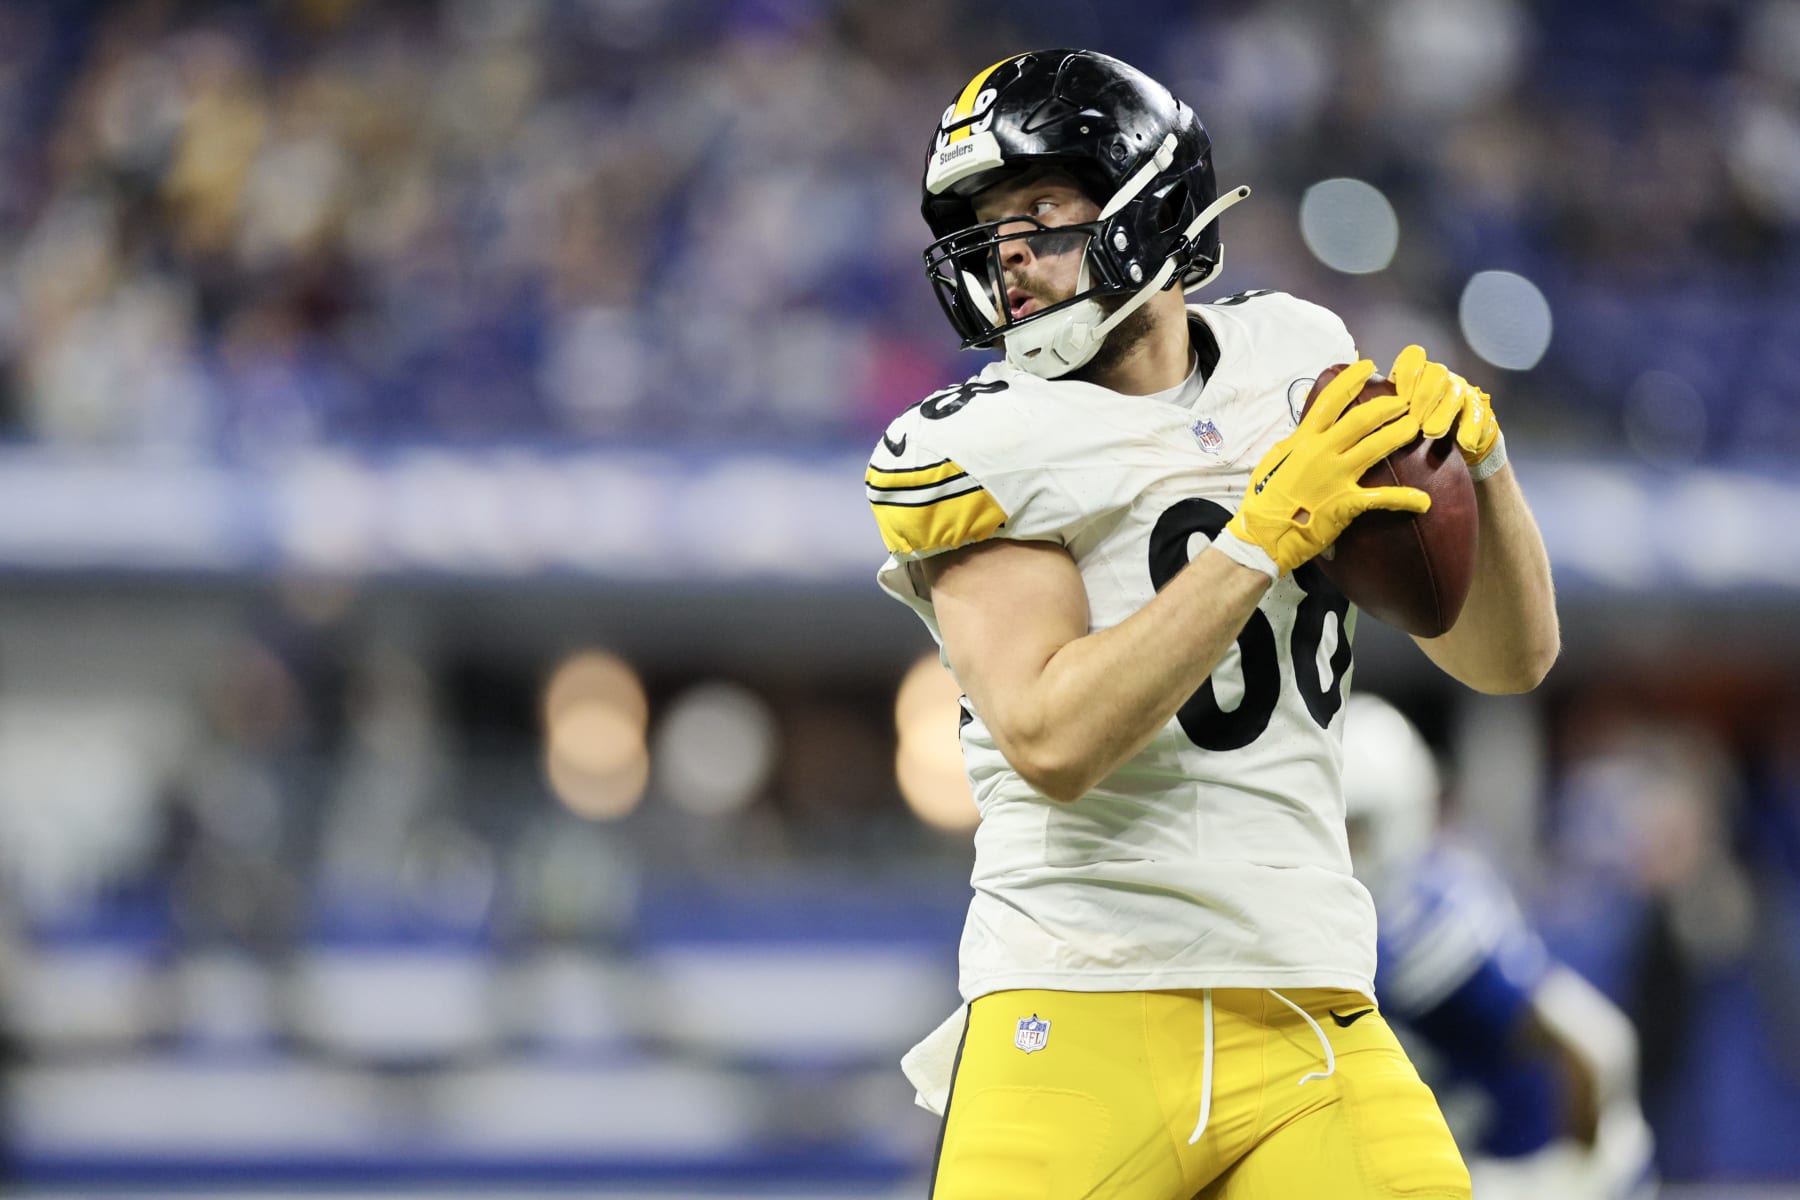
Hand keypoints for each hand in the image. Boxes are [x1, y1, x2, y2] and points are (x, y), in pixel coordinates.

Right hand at [1220, 360, 1429, 575]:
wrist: (1264, 535)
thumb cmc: (1264, 500)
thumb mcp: (1275, 461)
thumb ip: (1296, 444)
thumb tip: (1309, 431)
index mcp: (1303, 440)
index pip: (1330, 401)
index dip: (1351, 380)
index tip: (1368, 366)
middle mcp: (1321, 452)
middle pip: (1361, 420)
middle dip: (1387, 406)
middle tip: (1405, 400)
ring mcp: (1335, 477)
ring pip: (1375, 448)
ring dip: (1399, 434)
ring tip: (1416, 426)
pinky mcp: (1345, 503)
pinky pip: (1381, 498)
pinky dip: (1404, 499)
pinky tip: (1423, 501)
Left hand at [1387, 344, 1500, 470]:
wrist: (1453, 441)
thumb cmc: (1414, 426)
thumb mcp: (1396, 414)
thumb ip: (1383, 409)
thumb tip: (1355, 415)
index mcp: (1417, 373)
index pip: (1413, 356)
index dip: (1406, 372)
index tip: (1399, 397)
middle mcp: (1440, 378)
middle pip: (1436, 372)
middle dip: (1423, 396)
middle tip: (1413, 419)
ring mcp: (1461, 392)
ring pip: (1455, 393)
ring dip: (1442, 412)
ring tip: (1431, 432)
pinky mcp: (1479, 411)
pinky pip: (1477, 415)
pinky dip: (1470, 429)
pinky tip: (1464, 443)